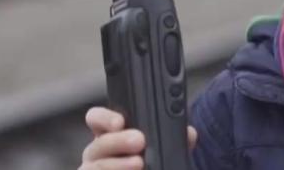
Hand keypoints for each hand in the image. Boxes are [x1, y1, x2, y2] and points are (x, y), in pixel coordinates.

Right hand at [78, 106, 197, 169]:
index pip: (96, 119)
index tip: (120, 121)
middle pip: (98, 143)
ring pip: (95, 166)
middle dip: (118, 141)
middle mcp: (98, 153)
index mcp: (110, 136)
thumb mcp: (162, 150)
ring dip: (116, 164)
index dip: (105, 118)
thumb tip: (189, 134)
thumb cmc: (150, 165)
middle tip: (139, 140)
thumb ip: (173, 139)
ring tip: (138, 163)